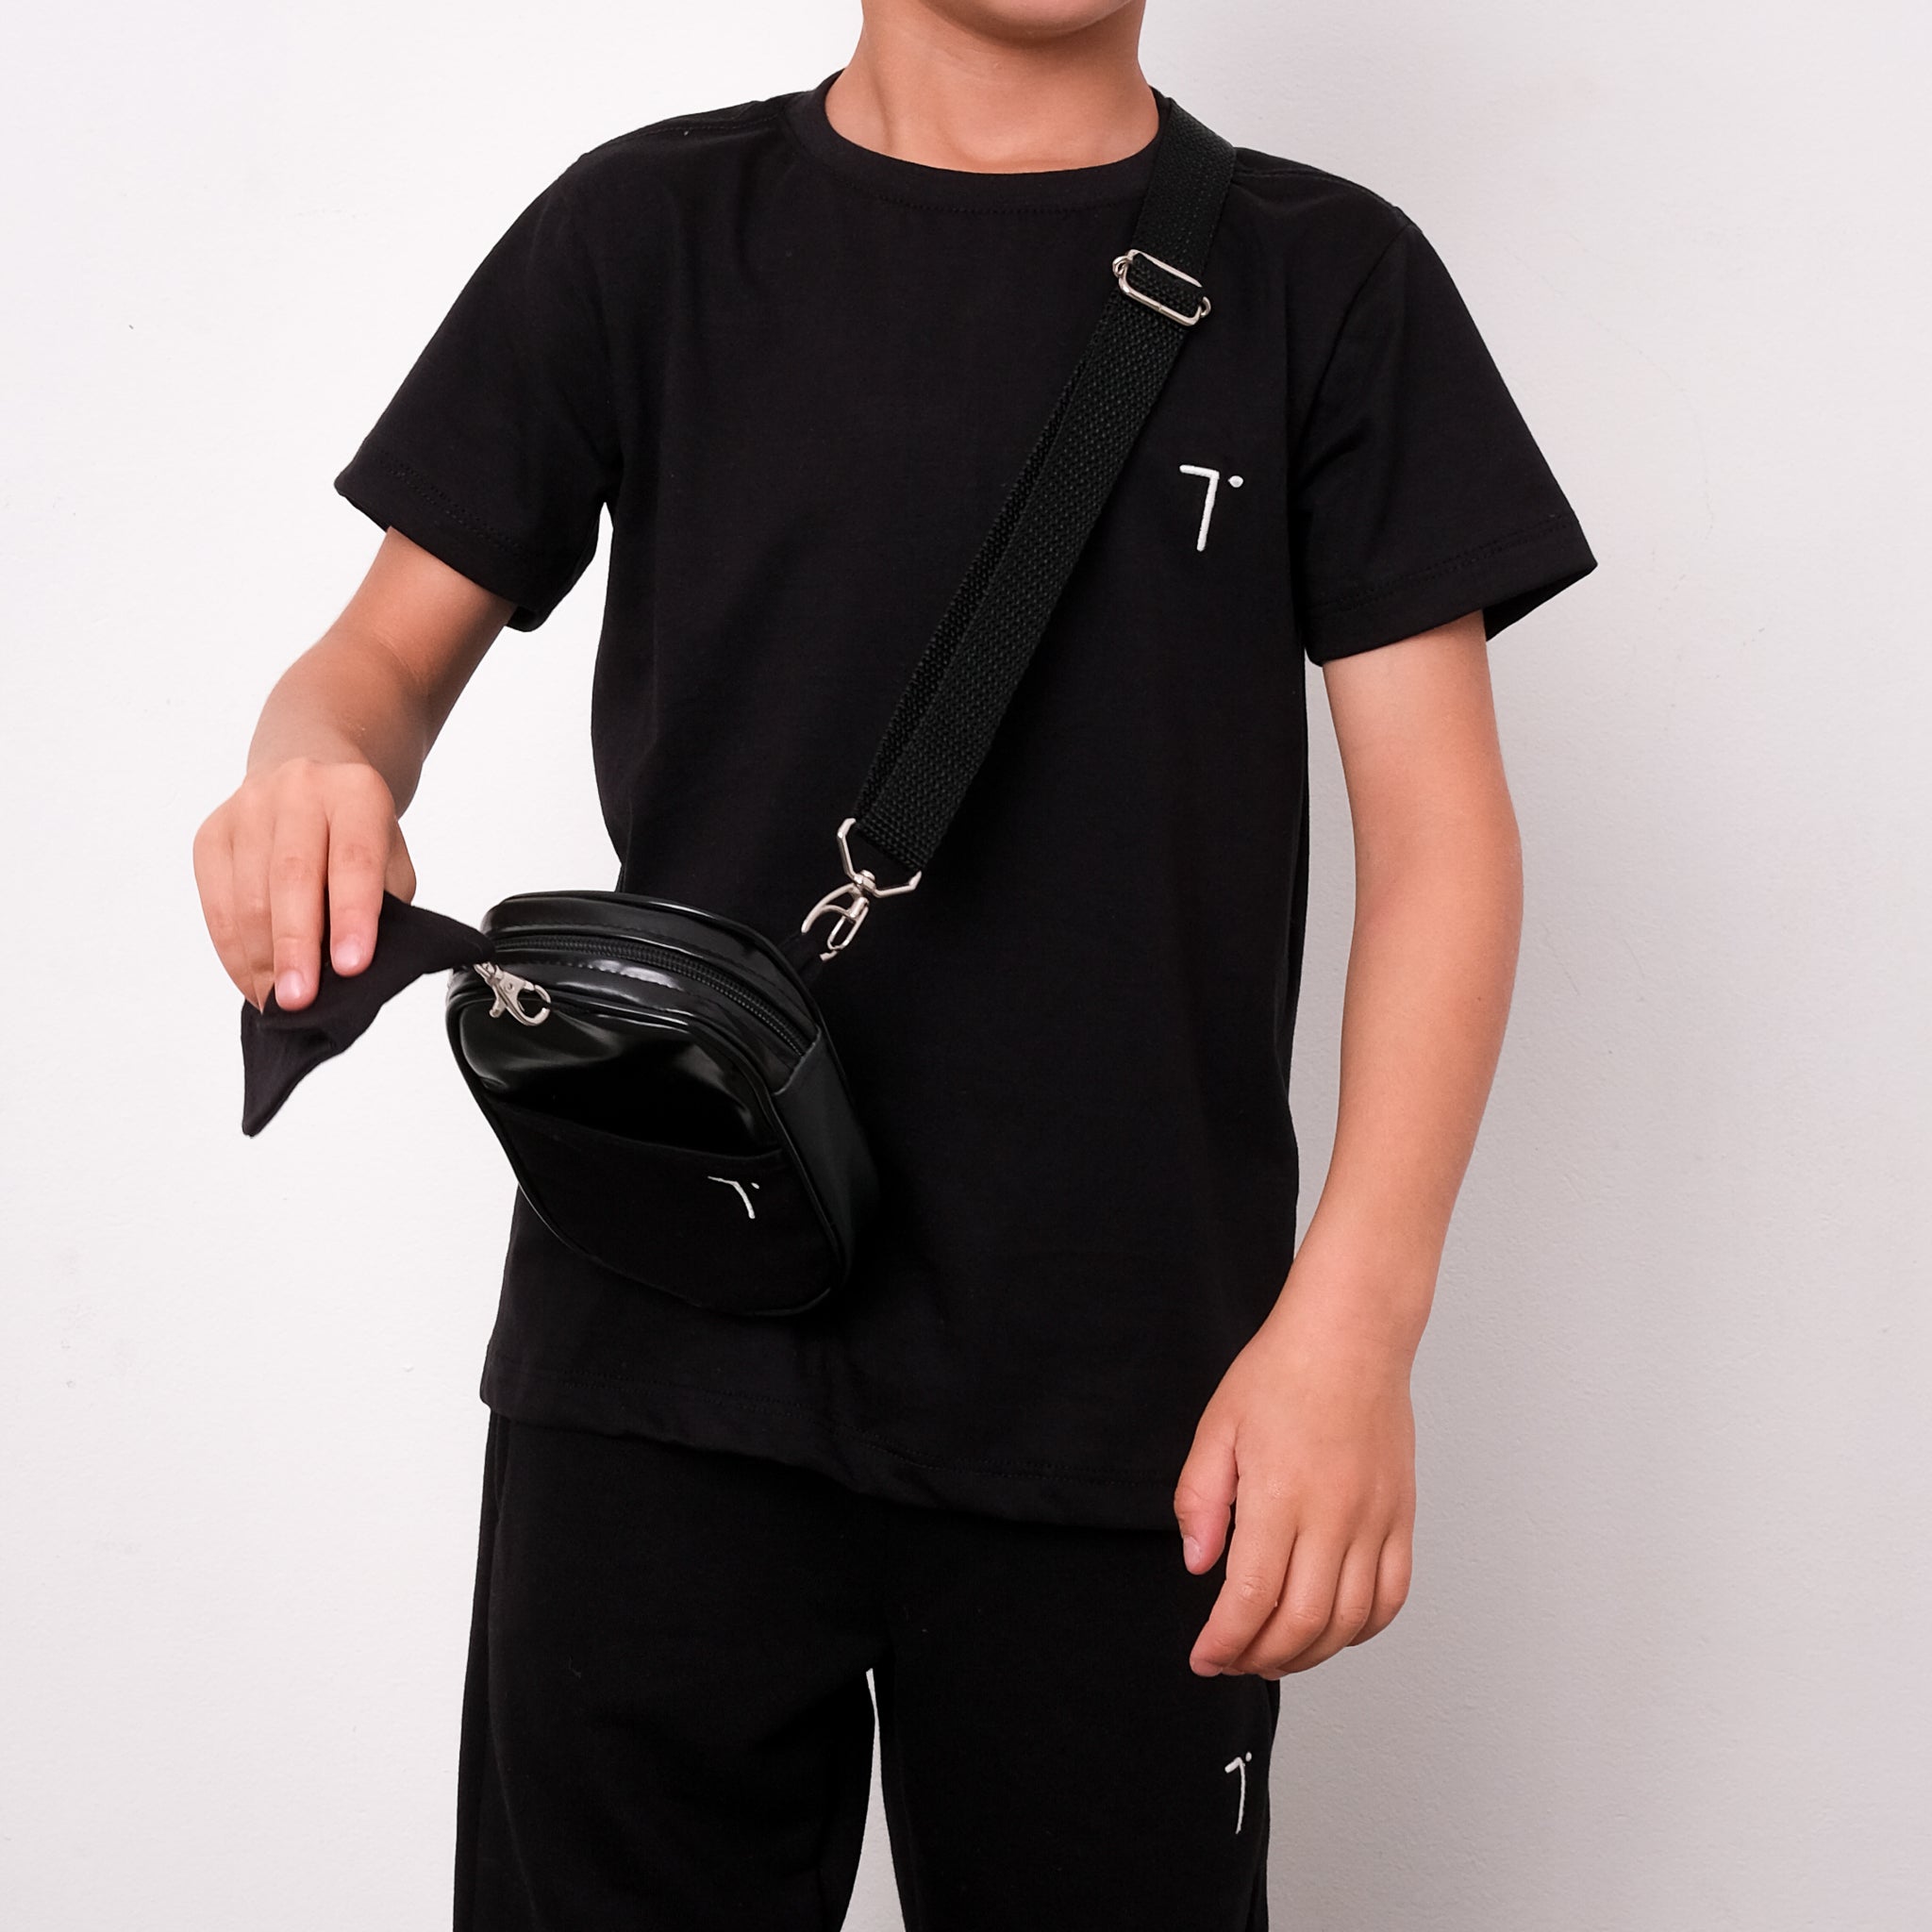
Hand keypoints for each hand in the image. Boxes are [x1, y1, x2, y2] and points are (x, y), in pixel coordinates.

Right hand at [193, 757, 414, 1010]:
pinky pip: (216, 905)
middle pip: (291, 878)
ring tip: (277, 1002)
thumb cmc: (358, 835)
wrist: (309, 777)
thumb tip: (352, 975)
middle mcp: (298, 791)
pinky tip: (253, 982)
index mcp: (355, 792)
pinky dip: (234, 953)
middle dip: (295, 948)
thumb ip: (381, 906)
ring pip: (248, 897)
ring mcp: (247, 809)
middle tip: (300, 1001)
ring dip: (261, 960)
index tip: (352, 967)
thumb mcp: (390, 859)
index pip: (355, 859)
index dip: (352, 916)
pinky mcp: (211, 834)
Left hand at [1175, 1271, 1417, 1676]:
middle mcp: (1334, 1516)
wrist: (1351, 1335)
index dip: (1224, 1642)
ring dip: (1309, 1654)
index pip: (1250, 1598)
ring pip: (1349, 1621)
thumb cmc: (1281, 1372)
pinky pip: (1391, 1596)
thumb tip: (1197, 1565)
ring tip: (1274, 1655)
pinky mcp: (1401, 1517)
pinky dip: (1362, 1629)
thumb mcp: (1218, 1427)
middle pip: (1302, 1623)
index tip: (1204, 1657)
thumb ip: (1201, 1500)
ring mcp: (1375, 1520)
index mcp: (1280, 1495)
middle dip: (1260, 1657)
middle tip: (1232, 1662)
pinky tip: (1333, 1632)